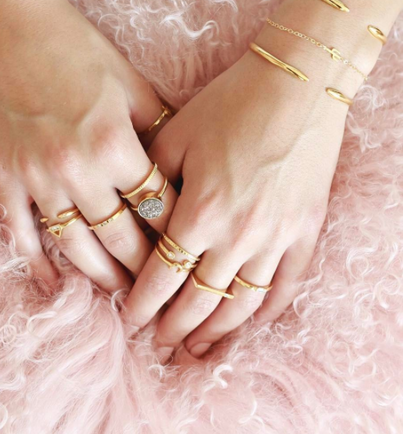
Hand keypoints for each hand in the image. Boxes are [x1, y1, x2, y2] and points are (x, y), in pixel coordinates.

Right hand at [0, 0, 176, 292]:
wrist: (12, 27)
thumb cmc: (79, 52)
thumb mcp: (133, 86)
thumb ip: (162, 130)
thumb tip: (186, 166)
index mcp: (117, 144)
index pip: (156, 207)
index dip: (176, 236)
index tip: (190, 259)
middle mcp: (78, 169)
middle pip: (121, 237)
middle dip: (145, 269)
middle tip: (162, 292)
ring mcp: (38, 178)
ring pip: (76, 245)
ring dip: (101, 276)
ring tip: (121, 296)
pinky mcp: (6, 178)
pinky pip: (21, 233)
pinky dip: (37, 264)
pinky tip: (54, 286)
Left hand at [124, 38, 351, 358]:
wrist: (296, 85)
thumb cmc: (231, 104)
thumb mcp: (175, 136)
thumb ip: (151, 184)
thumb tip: (136, 218)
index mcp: (200, 212)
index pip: (162, 277)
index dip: (142, 304)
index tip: (129, 321)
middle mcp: (237, 236)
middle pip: (199, 300)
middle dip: (173, 327)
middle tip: (157, 344)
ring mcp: (276, 238)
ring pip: (241, 304)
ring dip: (215, 331)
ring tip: (195, 349)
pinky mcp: (304, 231)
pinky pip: (285, 286)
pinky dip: (265, 312)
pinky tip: (247, 326)